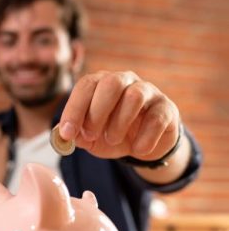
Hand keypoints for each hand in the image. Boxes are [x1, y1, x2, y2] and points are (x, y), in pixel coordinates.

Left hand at [57, 71, 179, 160]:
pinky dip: (145, 137)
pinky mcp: (166, 108)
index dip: (74, 109)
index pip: (86, 85)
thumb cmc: (111, 135)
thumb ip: (76, 135)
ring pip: (134, 96)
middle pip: (111, 83)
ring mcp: (148, 92)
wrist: (143, 145)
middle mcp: (125, 81)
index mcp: (101, 84)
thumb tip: (64, 136)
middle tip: (91, 135)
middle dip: (97, 112)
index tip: (67, 133)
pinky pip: (157, 118)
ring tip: (113, 140)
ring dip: (119, 122)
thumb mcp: (90, 138)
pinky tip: (137, 149)